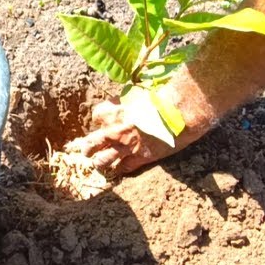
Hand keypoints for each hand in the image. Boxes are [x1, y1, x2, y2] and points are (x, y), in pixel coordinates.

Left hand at [64, 93, 201, 175]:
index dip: (100, 120)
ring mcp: (125, 146)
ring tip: (98, 164)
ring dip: (99, 162)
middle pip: (90, 143)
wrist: (177, 113)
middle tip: (87, 151)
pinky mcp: (139, 157)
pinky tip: (120, 169)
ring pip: (102, 160)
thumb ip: (122, 102)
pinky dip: (121, 169)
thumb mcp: (133, 94)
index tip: (104, 122)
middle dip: (88, 148)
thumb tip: (120, 105)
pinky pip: (124, 168)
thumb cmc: (158, 100)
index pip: (96, 117)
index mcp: (110, 112)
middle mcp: (113, 130)